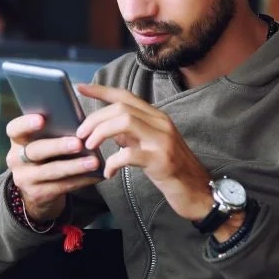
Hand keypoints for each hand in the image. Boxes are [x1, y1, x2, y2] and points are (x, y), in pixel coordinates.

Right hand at [5, 114, 101, 221]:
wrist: (36, 190)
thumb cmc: (47, 155)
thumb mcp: (42, 142)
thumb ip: (53, 131)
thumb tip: (80, 123)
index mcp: (17, 140)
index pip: (14, 129)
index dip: (26, 124)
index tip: (41, 119)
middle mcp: (16, 159)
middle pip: (35, 150)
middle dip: (58, 146)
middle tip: (78, 143)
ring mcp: (25, 178)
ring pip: (51, 171)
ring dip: (75, 166)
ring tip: (94, 162)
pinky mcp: (38, 194)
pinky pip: (62, 186)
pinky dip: (81, 180)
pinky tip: (95, 175)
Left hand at [74, 84, 214, 222]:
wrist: (197, 191)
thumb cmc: (171, 170)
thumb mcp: (150, 145)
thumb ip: (131, 134)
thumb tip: (107, 128)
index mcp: (157, 117)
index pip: (126, 96)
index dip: (101, 90)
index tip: (81, 88)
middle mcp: (161, 123)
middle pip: (121, 108)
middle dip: (95, 119)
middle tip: (81, 136)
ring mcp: (162, 140)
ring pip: (124, 122)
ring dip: (100, 133)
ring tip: (90, 148)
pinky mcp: (161, 160)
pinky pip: (129, 154)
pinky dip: (112, 162)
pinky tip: (108, 172)